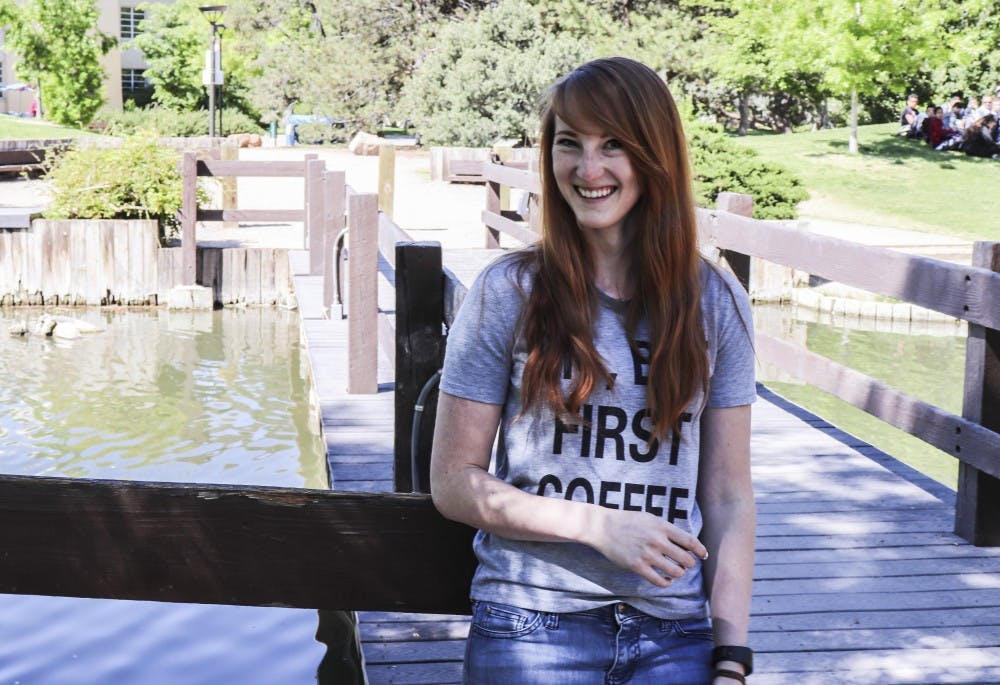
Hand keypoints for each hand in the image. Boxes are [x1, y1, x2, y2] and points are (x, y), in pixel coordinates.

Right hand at [588, 508, 707, 586]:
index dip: (700, 550)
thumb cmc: (628, 521)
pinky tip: (665, 579)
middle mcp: (658, 541)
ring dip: (678, 573)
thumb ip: (667, 529)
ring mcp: (648, 554)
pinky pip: (660, 581)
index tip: (703, 555)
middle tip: (685, 564)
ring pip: (676, 572)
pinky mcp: (638, 566)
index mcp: (663, 527)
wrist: (603, 527)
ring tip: (675, 571)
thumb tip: (686, 543)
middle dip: (689, 564)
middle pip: (686, 560)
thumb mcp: (650, 518)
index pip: (690, 541)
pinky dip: (666, 582)